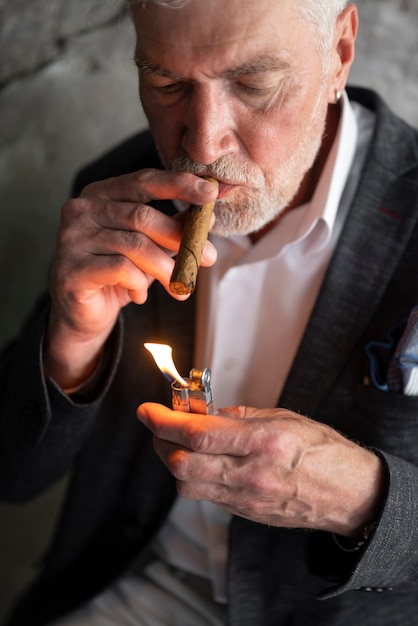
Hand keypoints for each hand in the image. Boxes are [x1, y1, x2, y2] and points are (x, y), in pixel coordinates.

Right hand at [43, 170, 217, 387]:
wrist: (83, 314)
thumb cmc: (117, 275)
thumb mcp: (150, 247)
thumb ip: (172, 229)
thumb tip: (207, 219)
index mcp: (100, 194)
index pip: (143, 181)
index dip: (178, 184)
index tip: (210, 193)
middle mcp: (82, 210)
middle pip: (142, 216)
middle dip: (181, 237)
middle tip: (209, 257)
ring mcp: (72, 238)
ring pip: (135, 246)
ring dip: (167, 269)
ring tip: (182, 287)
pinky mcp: (71, 268)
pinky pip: (121, 269)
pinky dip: (139, 284)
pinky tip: (139, 296)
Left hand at [137, 403, 385, 537]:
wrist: (348, 493)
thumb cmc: (322, 450)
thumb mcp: (284, 417)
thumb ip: (239, 416)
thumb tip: (204, 413)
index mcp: (263, 442)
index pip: (197, 435)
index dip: (164, 422)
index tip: (148, 411)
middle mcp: (251, 474)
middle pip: (182, 465)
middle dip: (161, 441)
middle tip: (160, 423)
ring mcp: (246, 499)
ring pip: (187, 485)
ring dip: (173, 461)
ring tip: (178, 442)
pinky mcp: (244, 513)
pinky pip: (205, 496)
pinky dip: (193, 476)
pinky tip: (200, 461)